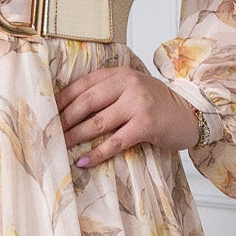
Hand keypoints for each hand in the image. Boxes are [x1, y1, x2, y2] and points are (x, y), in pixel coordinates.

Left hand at [54, 64, 198, 167]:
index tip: (44, 114)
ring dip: (75, 137)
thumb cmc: (155, 104)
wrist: (190, 113)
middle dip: (63, 120)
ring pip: (97, 122)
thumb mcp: (130, 88)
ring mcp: (138, 104)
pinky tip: (83, 161)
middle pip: (85, 103)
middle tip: (47, 134)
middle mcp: (127, 85)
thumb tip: (68, 110)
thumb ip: (106, 92)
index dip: (60, 100)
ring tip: (59, 147)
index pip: (81, 85)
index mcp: (118, 74)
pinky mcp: (146, 125)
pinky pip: (115, 142)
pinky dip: (96, 154)